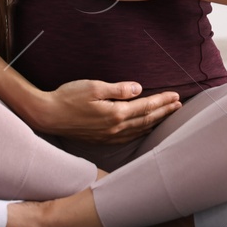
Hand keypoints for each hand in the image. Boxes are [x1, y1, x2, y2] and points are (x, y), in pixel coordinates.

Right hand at [30, 78, 181, 143]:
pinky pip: (128, 137)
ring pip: (139, 130)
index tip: (176, 96)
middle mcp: (115, 128)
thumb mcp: (94, 87)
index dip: (162, 101)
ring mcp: (108, 136)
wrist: (47, 115)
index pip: (146, 106)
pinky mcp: (102, 139)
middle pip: (146, 120)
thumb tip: (138, 89)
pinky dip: (141, 131)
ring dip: (155, 122)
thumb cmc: (68, 97)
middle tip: (179, 105)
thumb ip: (118, 89)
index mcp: (115, 113)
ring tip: (167, 115)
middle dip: (164, 112)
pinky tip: (144, 128)